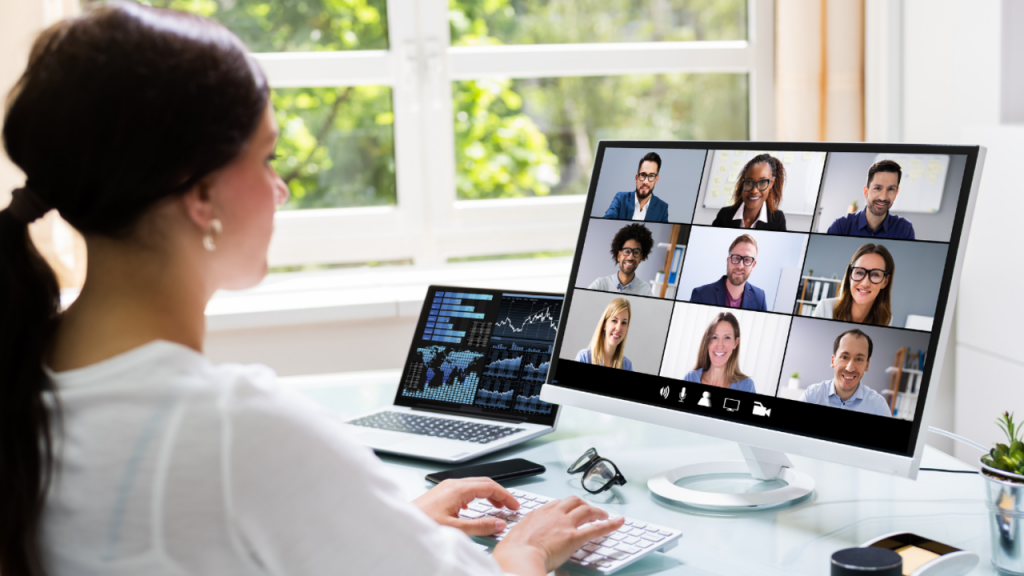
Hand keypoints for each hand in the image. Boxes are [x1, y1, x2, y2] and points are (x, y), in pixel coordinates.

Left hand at [412, 477, 519, 536]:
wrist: (402, 523)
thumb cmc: (423, 523)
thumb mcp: (456, 529)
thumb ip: (480, 527)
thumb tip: (498, 524)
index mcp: (458, 489)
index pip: (490, 487)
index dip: (505, 496)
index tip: (514, 506)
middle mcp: (452, 484)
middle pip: (483, 483)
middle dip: (499, 494)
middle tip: (510, 506)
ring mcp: (446, 487)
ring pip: (474, 485)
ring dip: (488, 495)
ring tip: (496, 507)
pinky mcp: (441, 493)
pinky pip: (465, 490)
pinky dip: (476, 497)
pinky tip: (475, 508)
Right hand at [492, 496, 624, 575]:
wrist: (517, 557)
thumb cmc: (511, 553)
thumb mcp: (514, 540)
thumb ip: (522, 540)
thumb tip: (523, 548)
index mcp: (537, 514)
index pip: (555, 504)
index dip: (565, 507)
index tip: (568, 510)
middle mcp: (552, 514)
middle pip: (573, 501)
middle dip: (583, 504)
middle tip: (589, 510)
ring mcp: (564, 523)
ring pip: (586, 509)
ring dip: (597, 511)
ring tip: (604, 516)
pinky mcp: (574, 536)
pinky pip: (596, 528)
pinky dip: (610, 524)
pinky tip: (619, 523)